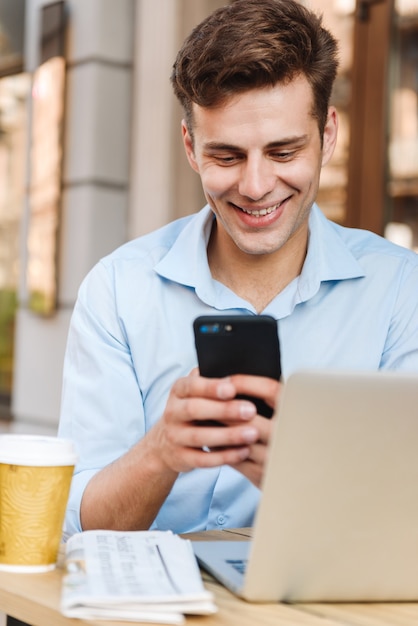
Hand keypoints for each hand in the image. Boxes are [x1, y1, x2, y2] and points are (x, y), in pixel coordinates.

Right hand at [149, 370, 280, 480]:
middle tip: (251, 410)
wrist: (164, 443)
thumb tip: (237, 366)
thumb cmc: (191, 411)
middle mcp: (173, 412)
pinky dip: (224, 457)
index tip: (233, 388)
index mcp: (178, 391)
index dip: (211, 387)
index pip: (191, 386)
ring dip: (228, 436)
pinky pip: (203, 460)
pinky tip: (244, 452)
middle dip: (224, 410)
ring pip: (200, 437)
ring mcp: (175, 436)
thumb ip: (210, 379)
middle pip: (195, 410)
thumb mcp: (194, 392)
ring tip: (253, 433)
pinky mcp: (181, 458)